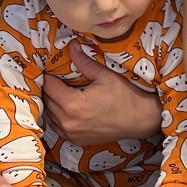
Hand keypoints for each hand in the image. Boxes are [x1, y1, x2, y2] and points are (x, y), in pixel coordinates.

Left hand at [41, 40, 160, 144]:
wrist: (140, 120)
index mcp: (73, 104)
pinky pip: (56, 127)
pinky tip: (64, 107)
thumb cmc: (126, 96)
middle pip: (46, 100)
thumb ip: (84, 62)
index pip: (48, 86)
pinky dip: (56, 116)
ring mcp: (71, 134)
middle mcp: (68, 122)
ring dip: (51, 102)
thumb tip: (71, 46)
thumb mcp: (105, 75)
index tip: (50, 67)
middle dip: (48, 87)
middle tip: (53, 76)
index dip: (48, 74)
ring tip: (58, 90)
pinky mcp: (76, 140)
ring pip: (48, 115)